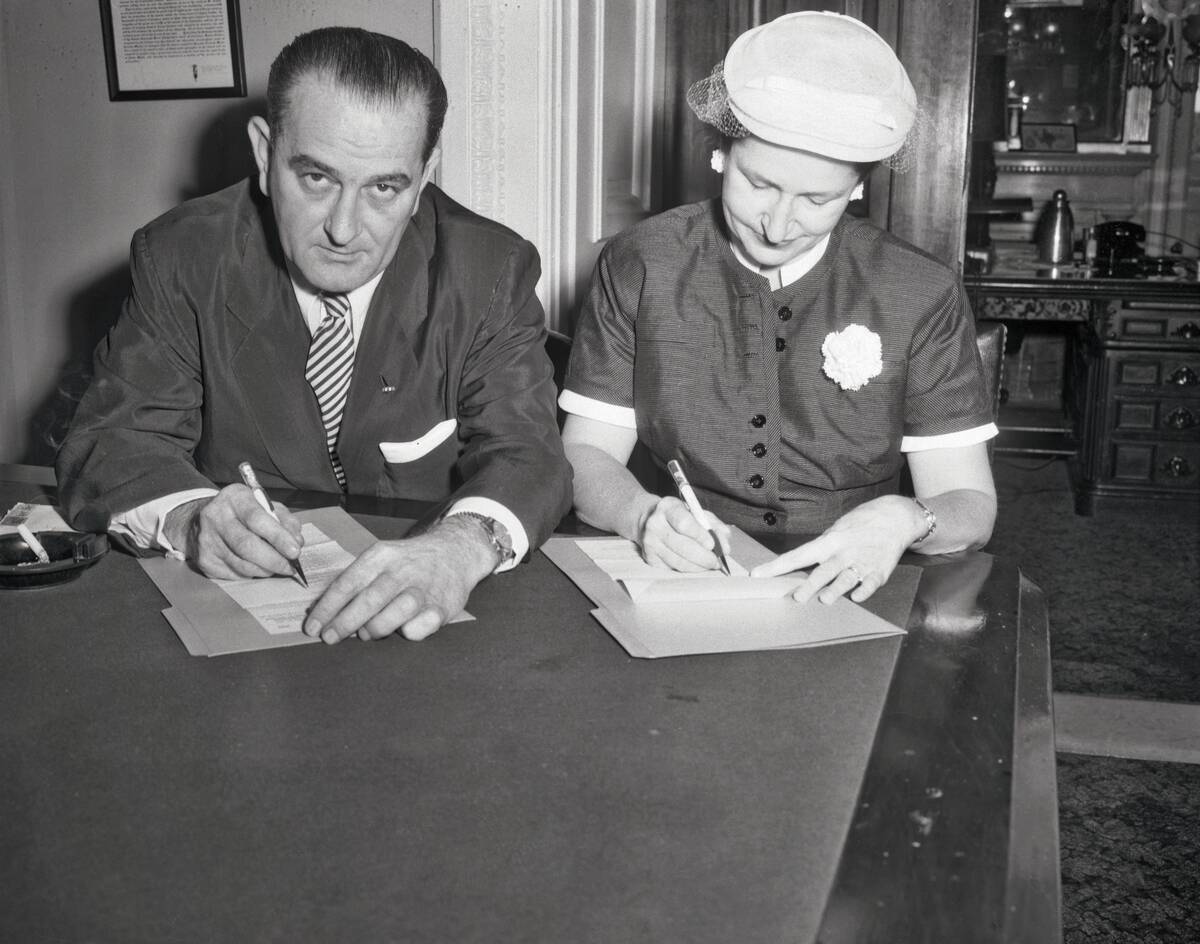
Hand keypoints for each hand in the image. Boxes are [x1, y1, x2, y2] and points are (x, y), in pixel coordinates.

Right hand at [162, 486, 303, 579]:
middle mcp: (215, 516)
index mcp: (234, 497)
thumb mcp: (265, 506)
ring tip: (278, 567)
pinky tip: (259, 567)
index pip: (257, 519)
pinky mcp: (204, 560)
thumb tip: (297, 541)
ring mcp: (206, 540)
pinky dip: (253, 574)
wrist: (202, 520)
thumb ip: (284, 520)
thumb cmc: (243, 513)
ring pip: (242, 564)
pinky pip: (234, 574)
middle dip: (274, 560)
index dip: (278, 537)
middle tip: (290, 567)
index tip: (295, 551)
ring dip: (266, 570)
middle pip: (247, 545)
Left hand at [302, 516, 495, 643]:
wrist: (455, 551)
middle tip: (329, 638)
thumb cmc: (409, 562)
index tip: (313, 627)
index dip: (327, 608)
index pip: (348, 583)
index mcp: (381, 556)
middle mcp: (402, 570)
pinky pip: (421, 625)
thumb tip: (323, 612)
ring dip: (376, 628)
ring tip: (365, 634)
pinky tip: (402, 630)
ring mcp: (424, 588)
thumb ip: (357, 581)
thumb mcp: (382, 558)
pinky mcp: (442, 606)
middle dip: (344, 623)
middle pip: (369, 599)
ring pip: (397, 612)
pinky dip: (409, 632)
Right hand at [637, 495, 731, 572]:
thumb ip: (713, 525)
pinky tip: (696, 565)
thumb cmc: (678, 516)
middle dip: (704, 557)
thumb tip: (725, 546)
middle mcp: (655, 524)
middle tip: (717, 561)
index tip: (713, 544)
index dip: (699, 535)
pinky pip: (673, 568)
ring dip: (698, 566)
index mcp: (668, 507)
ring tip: (710, 564)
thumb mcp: (696, 512)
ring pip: (679, 561)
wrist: (648, 519)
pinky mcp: (649, 558)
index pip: (684, 523)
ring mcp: (650, 542)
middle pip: (682, 546)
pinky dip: (689, 569)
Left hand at [750, 495, 920, 604]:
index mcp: (829, 542)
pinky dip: (864, 590)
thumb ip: (821, 549)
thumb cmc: (860, 525)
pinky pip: (870, 583)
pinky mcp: (880, 571)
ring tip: (825, 599)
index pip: (798, 555)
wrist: (895, 517)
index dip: (777, 566)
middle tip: (797, 597)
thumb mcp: (836, 530)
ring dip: (836, 589)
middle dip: (810, 585)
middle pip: (823, 571)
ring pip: (846, 578)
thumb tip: (800, 564)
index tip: (759, 575)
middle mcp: (843, 552)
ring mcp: (862, 562)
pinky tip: (857, 597)